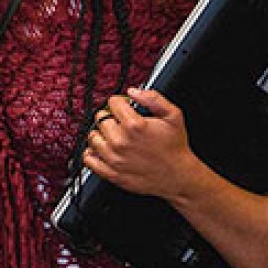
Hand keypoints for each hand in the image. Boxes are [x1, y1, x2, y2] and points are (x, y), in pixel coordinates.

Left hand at [82, 88, 202, 200]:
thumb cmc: (175, 146)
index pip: (113, 102)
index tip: (125, 107)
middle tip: (122, 123)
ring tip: (114, 136)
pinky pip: (89, 160)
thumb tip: (133, 91)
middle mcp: (120, 141)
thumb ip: (153, 98)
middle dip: (111, 117)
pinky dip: (92, 153)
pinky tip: (103, 150)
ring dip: (101, 134)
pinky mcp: (111, 173)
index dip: (120, 102)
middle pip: (101, 118)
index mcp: (134, 125)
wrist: (177, 176)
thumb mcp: (173, 115)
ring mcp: (114, 158)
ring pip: (93, 137)